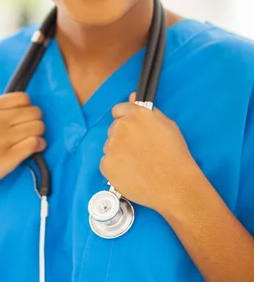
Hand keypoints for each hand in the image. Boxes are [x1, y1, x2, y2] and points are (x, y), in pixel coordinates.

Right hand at [0, 92, 45, 202]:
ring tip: (34, 139)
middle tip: (31, 128)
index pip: (23, 98)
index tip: (24, 115)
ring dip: (39, 133)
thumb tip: (14, 108)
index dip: (27, 107)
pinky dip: (40, 145)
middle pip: (34, 111)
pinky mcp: (9, 158)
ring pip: (38, 127)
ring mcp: (3, 139)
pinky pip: (36, 144)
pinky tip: (36, 149)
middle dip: (35, 120)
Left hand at [100, 93, 197, 214]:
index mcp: (136, 115)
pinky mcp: (107, 165)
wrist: (174, 185)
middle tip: (139, 150)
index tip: (131, 129)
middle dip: (123, 137)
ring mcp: (112, 146)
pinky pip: (107, 163)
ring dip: (119, 153)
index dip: (125, 119)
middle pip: (114, 129)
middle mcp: (121, 127)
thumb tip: (132, 97)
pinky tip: (131, 173)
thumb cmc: (175, 156)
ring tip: (138, 164)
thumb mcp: (168, 126)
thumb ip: (147, 110)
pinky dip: (116, 168)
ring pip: (110, 146)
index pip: (118, 110)